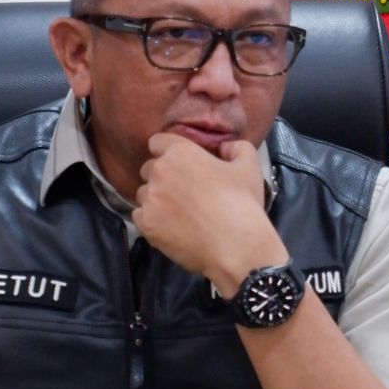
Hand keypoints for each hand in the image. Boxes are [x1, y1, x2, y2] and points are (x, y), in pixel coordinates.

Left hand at [133, 133, 286, 294]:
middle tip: (182, 191)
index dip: (167, 151)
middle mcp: (159, 172)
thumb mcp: (249, 165)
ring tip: (178, 213)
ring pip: (143, 193)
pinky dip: (151, 220)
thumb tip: (224, 148)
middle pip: (149, 168)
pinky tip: (170, 227)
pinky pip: (139, 216)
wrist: (236, 246)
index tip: (178, 163)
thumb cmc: (243, 203)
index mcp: (180, 152)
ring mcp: (150, 199)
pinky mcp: (146, 225)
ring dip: (156, 199)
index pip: (158, 142)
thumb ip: (236, 147)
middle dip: (162, 176)